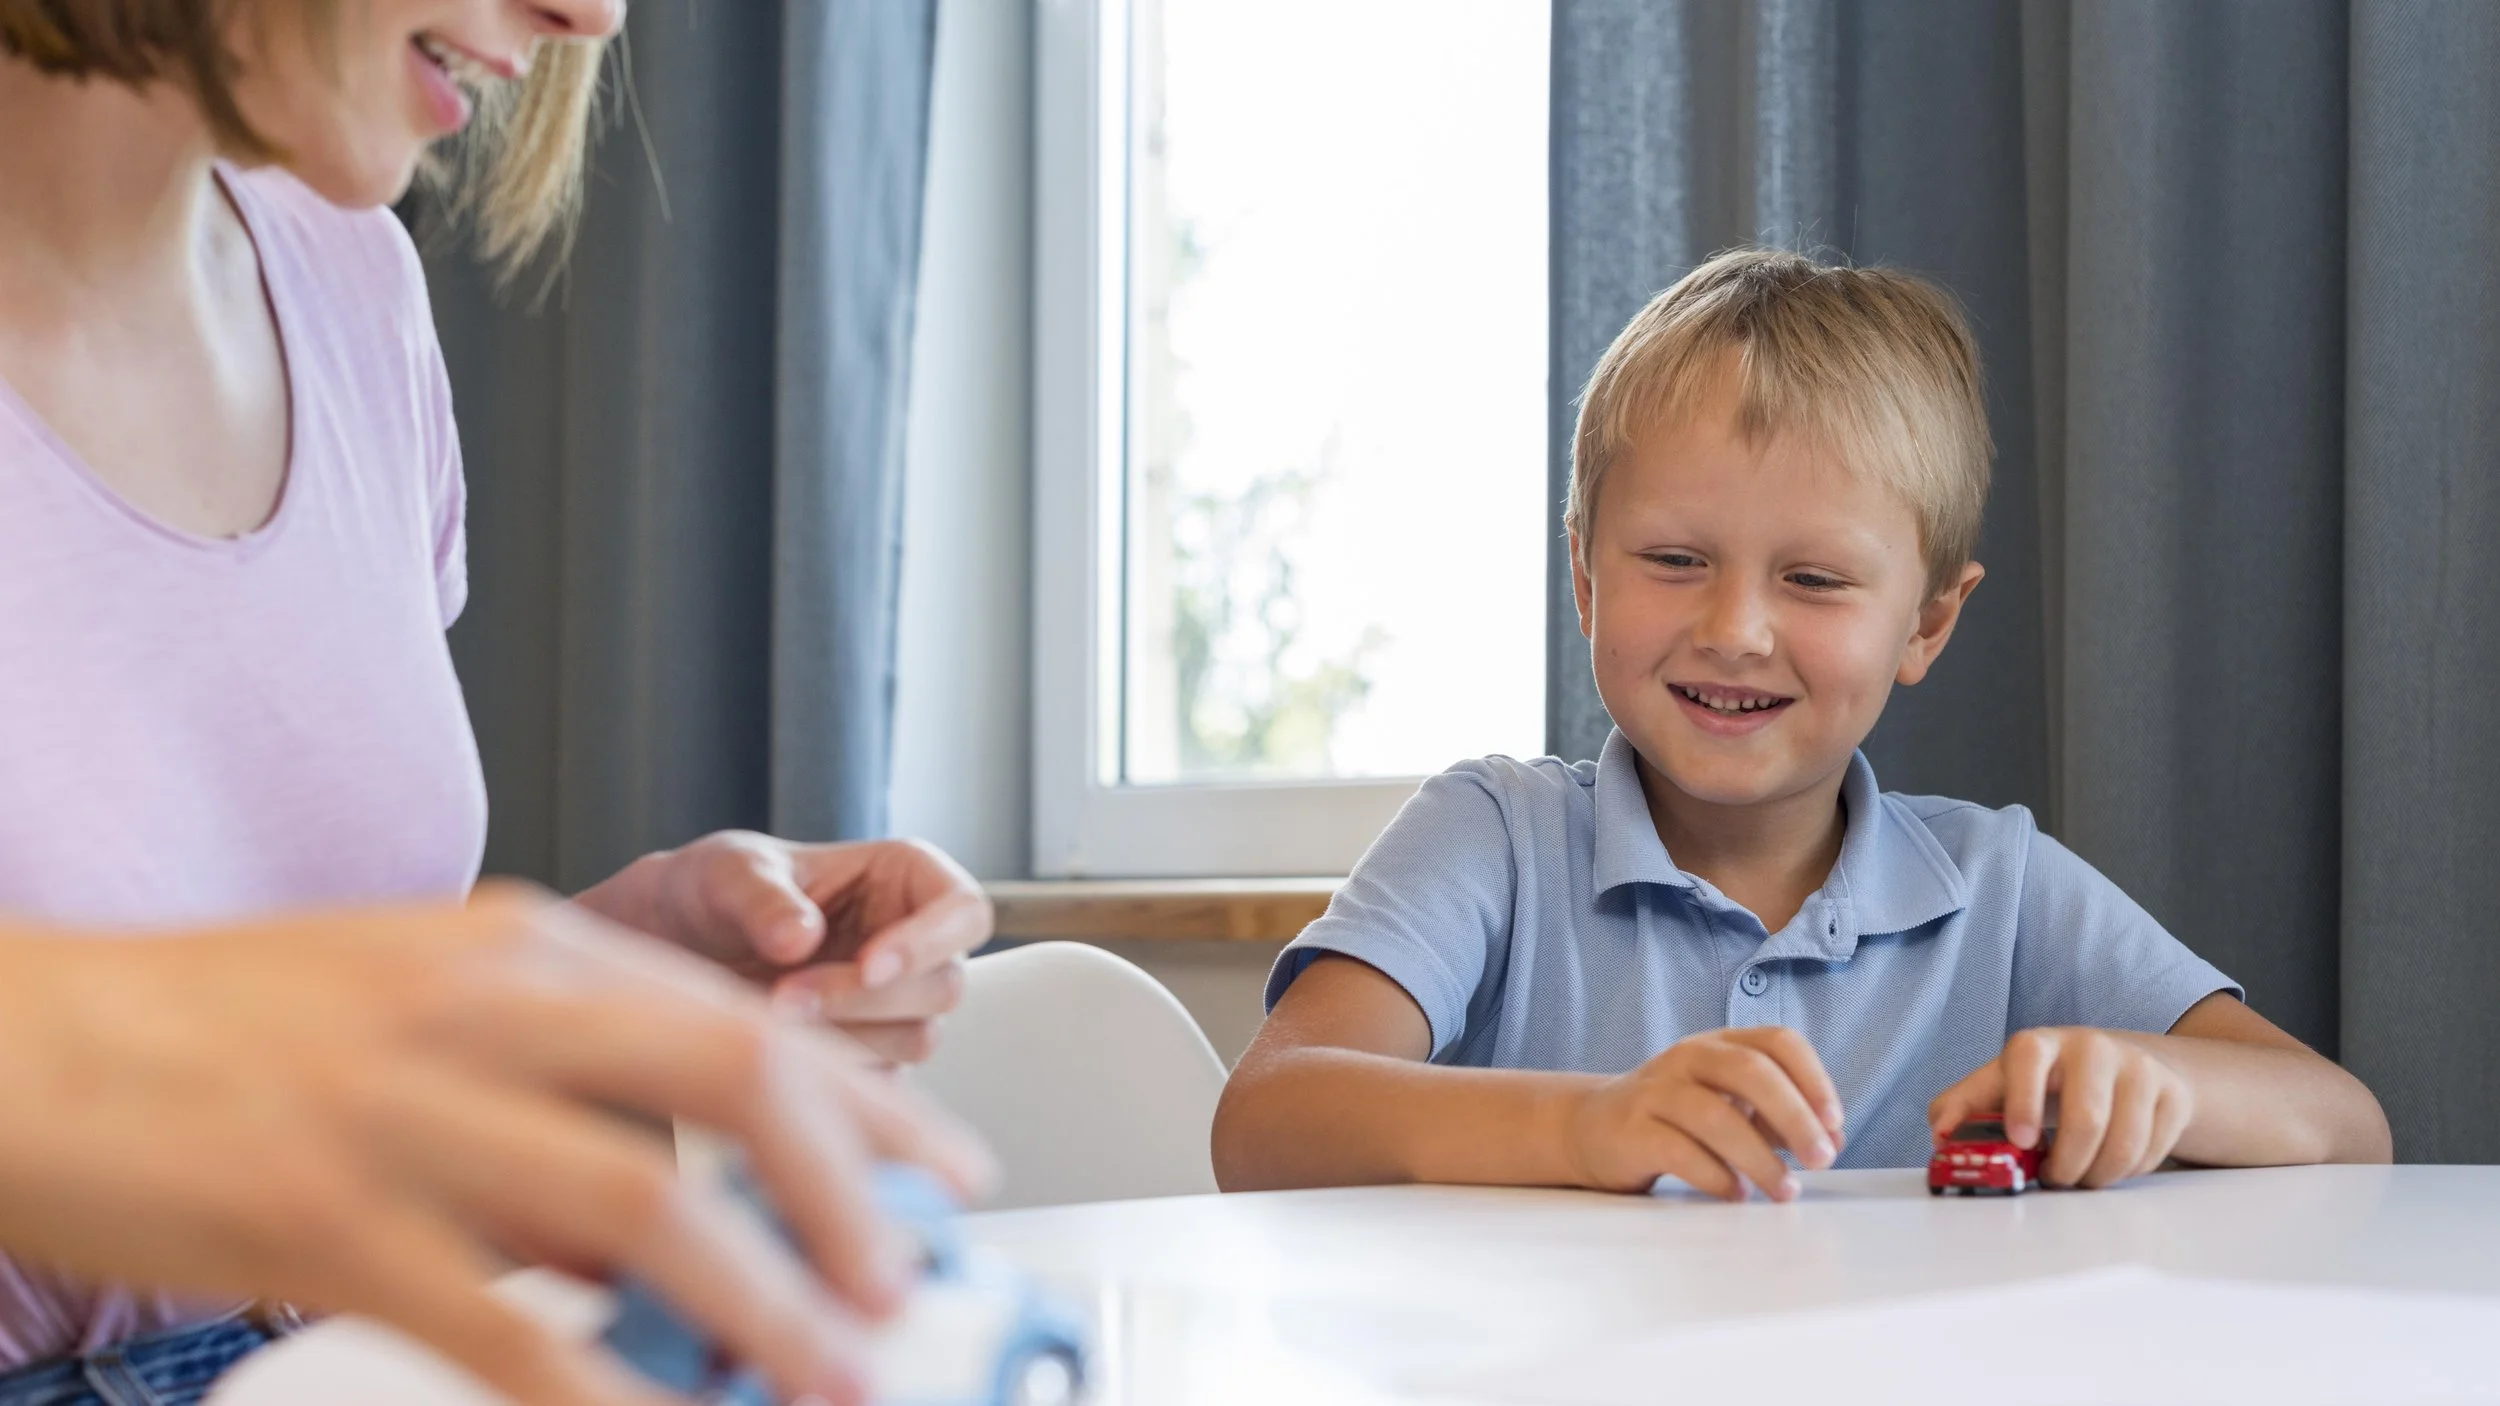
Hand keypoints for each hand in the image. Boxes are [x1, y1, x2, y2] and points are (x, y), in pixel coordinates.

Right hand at [0, 886, 994, 1405]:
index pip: (747, 1020)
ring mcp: (409, 1108)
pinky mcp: (325, 1215)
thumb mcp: (426, 1013)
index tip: (951, 1174)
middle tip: (912, 1283)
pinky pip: (498, 1324)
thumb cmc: (229, 1029)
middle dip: (853, 1193)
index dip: (869, 1107)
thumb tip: (676, 1219)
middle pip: (734, 1081)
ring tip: (832, 1373)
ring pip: (641, 1202)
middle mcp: (490, 1009)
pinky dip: (599, 1392)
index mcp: (527, 951)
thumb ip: (559, 1102)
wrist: (34, 1040)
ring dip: (760, 1302)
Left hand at [578, 833, 992, 1063]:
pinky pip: (882, 1082)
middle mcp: (913, 942)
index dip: (931, 942)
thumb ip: (764, 899)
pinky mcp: (872, 1056)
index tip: (870, 964)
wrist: (671, 948)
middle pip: (944, 985)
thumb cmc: (711, 891)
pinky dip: (833, 1072)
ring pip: (917, 1039)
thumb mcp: (727, 873)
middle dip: (867, 999)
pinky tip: (779, 1049)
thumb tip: (801, 940)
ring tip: (767, 1017)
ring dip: (846, 1037)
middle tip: (785, 999)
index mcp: (904, 879)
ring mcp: (896, 1004)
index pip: (964, 911)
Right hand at [1564, 1027, 1844, 1199]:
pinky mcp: (1631, 1130)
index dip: (1814, 1079)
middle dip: (1795, 1117)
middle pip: (1750, 1072)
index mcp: (1720, 1044)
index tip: (1835, 1123)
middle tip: (1821, 1159)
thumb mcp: (1729, 1106)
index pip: (1778, 1041)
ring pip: (1716, 1116)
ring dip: (1761, 1158)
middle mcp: (1688, 1058)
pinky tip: (1735, 1194)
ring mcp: (1655, 1091)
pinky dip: (1716, 1176)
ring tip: (1784, 1191)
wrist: (1589, 1128)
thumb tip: (1832, 1140)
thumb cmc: (1674, 1118)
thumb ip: (1777, 1118)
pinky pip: (1679, 1152)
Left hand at [1928, 1027, 2193, 1188]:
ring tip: (2077, 1175)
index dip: (2023, 1102)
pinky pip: (2151, 1154)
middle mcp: (2091, 1047)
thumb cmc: (2045, 1083)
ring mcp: (2138, 1068)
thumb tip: (1941, 1135)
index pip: (2026, 1060)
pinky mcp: (2172, 1094)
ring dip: (2095, 1177)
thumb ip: (1962, 1108)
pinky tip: (2107, 1162)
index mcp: (2038, 1044)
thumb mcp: (1999, 1087)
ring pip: (2123, 1144)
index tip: (2021, 1141)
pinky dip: (2126, 1173)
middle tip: (2052, 1178)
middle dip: (2065, 1165)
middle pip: (2086, 1119)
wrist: (2120, 1066)